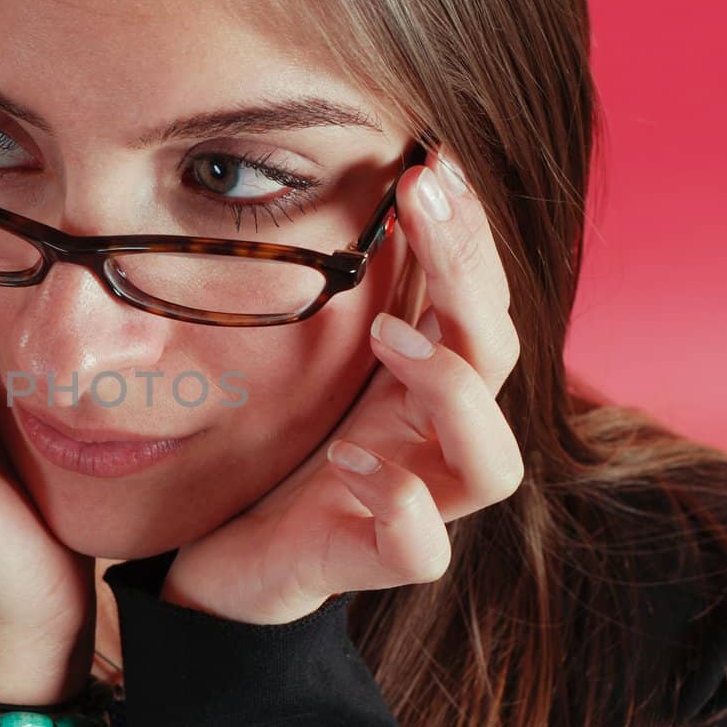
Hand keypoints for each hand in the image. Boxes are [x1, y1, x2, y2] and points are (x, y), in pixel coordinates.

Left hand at [163, 147, 525, 624]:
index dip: (469, 234)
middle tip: (421, 197)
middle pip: (499, 356)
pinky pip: (421, 550)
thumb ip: (339, 297)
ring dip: (452, 391)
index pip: (477, 300)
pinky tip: (345, 459)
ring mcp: (417, 507)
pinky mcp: (374, 564)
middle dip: (469, 273)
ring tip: (385, 336)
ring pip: (493, 465)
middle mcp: (436, 441)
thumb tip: (343, 187)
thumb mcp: (306, 360)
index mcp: (424, 384)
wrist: (227, 556)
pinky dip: (395, 501)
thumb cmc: (276, 450)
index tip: (433, 161)